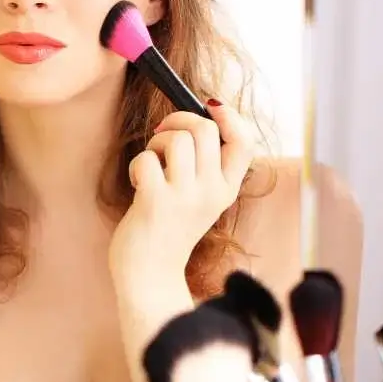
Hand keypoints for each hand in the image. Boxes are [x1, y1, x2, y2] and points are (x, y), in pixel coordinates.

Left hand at [108, 99, 255, 285]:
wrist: (150, 275)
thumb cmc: (168, 228)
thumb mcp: (200, 198)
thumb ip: (205, 165)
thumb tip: (200, 115)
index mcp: (227, 189)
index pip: (244, 141)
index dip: (228, 115)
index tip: (209, 106)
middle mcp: (211, 192)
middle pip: (205, 129)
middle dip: (178, 120)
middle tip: (162, 135)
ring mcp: (184, 197)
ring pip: (176, 139)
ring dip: (156, 143)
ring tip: (152, 165)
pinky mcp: (155, 201)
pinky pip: (146, 159)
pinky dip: (138, 164)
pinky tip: (138, 184)